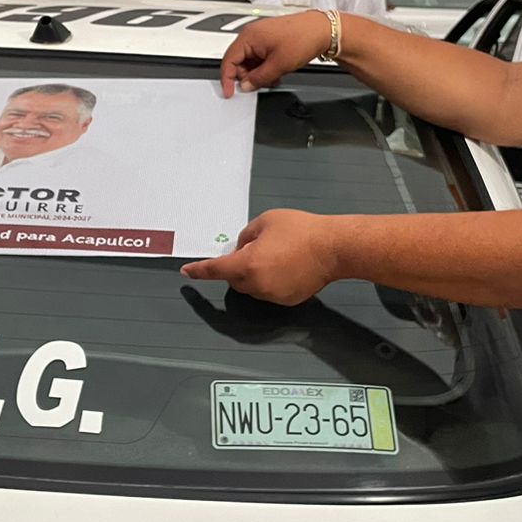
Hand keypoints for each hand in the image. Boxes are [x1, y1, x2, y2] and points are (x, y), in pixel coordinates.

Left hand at [180, 210, 342, 304]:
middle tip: (254, 247)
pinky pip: (269, 291)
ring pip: (252, 287)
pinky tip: (287, 266)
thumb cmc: (301, 230)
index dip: (199, 270)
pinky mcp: (287, 300)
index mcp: (248, 264)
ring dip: (254, 274)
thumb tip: (240, 248)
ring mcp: (273, 295)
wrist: (334, 248)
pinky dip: (270, 281)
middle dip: (236, 266)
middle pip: (234, 280)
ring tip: (277, 254)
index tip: (187, 272)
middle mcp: (257, 284)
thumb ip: (246, 236)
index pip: (215, 270)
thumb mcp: (266, 221)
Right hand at [218, 11, 333, 97]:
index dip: (227, 79)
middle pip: (239, 62)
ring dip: (259, 73)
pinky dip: (265, 67)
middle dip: (248, 76)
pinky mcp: (269, 40)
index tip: (230, 92)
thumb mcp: (278, 65)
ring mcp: (261, 36)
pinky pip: (260, 57)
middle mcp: (252, 34)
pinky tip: (276, 72)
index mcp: (249, 36)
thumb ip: (258, 78)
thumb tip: (246, 85)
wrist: (323, 30)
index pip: (228, 60)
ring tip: (274, 77)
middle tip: (261, 84)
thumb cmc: (303, 38)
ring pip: (250, 61)